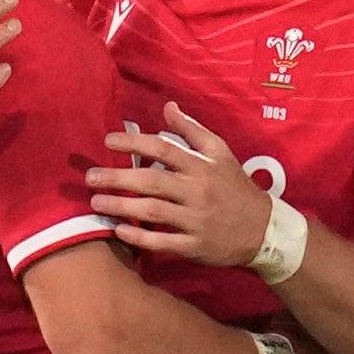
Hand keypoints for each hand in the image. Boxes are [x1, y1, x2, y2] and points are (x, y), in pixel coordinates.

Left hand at [90, 104, 276, 267]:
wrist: (264, 230)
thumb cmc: (236, 187)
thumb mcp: (220, 153)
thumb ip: (192, 130)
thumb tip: (168, 107)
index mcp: (202, 166)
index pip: (163, 149)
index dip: (133, 143)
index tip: (107, 141)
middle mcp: (198, 191)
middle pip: (151, 182)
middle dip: (117, 178)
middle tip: (89, 177)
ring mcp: (196, 220)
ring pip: (152, 212)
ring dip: (121, 207)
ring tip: (96, 202)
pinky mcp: (195, 245)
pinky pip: (162, 242)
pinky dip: (139, 237)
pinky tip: (119, 230)